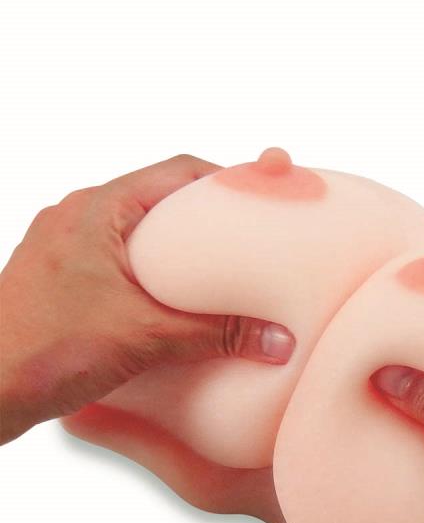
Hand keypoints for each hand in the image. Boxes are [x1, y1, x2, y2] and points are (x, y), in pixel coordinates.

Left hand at [0, 155, 294, 443]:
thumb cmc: (44, 352)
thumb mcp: (146, 338)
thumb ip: (216, 334)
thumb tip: (279, 340)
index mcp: (96, 210)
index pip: (177, 171)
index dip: (228, 178)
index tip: (264, 196)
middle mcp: (76, 217)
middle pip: (158, 198)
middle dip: (206, 215)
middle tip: (248, 236)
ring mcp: (63, 247)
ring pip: (135, 231)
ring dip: (176, 247)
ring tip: (216, 272)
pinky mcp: (58, 277)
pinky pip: (116, 259)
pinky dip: (150, 272)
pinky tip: (171, 304)